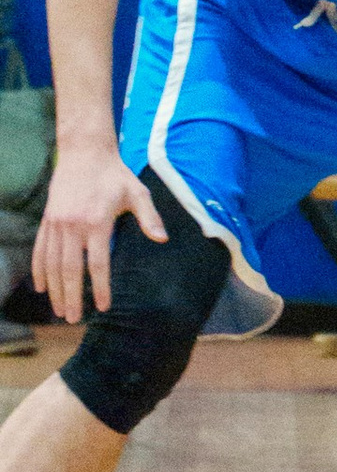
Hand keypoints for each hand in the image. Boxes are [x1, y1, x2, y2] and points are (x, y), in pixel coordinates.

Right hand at [34, 131, 164, 323]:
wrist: (85, 152)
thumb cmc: (115, 175)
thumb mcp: (137, 192)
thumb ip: (149, 218)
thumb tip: (162, 239)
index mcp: (96, 222)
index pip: (97, 263)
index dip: (100, 287)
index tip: (103, 307)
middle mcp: (72, 226)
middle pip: (69, 269)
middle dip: (71, 296)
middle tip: (73, 319)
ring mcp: (56, 223)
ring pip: (52, 263)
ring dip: (54, 289)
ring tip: (58, 311)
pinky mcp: (48, 220)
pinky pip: (40, 250)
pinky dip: (39, 270)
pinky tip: (41, 288)